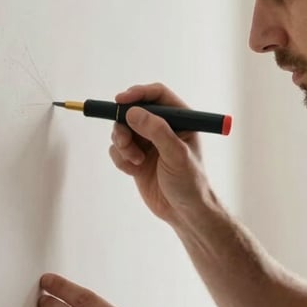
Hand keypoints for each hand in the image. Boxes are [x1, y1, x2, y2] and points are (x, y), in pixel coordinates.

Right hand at [109, 83, 212, 224]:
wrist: (183, 213)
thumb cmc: (189, 183)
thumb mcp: (176, 155)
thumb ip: (157, 131)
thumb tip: (133, 113)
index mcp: (180, 120)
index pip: (156, 95)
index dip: (138, 94)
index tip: (120, 101)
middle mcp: (163, 127)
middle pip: (133, 110)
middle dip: (123, 124)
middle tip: (124, 140)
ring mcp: (148, 142)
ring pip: (121, 129)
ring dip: (122, 144)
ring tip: (135, 161)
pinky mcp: (136, 157)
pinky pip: (117, 149)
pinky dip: (121, 159)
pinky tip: (134, 171)